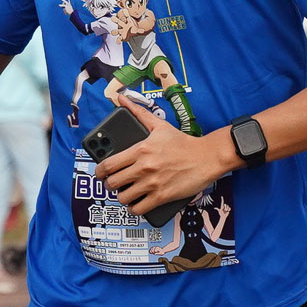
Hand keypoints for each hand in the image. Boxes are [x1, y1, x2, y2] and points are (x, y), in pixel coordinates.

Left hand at [95, 91, 230, 215]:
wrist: (207, 157)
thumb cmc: (183, 142)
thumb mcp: (159, 125)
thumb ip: (138, 113)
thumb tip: (122, 98)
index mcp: (140, 150)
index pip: (108, 165)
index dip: (99, 172)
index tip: (100, 174)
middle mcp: (143, 168)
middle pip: (112, 183)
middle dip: (109, 185)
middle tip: (113, 184)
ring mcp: (152, 184)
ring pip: (123, 198)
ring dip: (122, 197)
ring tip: (125, 193)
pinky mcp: (162, 197)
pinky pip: (139, 208)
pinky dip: (134, 208)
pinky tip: (136, 204)